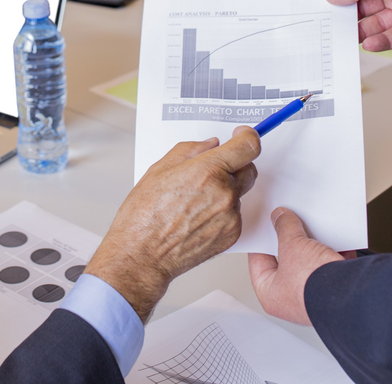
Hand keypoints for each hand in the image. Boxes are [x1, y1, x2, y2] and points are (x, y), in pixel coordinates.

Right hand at [86, 127, 260, 321]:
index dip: (247, 137)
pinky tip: (197, 218)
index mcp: (208, 171)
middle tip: (214, 170)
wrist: (143, 254)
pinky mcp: (232, 235)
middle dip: (236, 165)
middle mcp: (224, 192)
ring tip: (195, 201)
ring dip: (225, 191)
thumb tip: (211, 145)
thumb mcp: (159, 169)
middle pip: (249, 169)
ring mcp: (230, 216)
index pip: (248, 146)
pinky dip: (222, 212)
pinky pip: (234, 215)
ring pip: (238, 193)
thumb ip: (190, 150)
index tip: (242, 136)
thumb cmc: (144, 216)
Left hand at [248, 208, 354, 325]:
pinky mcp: (337, 292)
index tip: (264, 226)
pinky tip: (336, 239)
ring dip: (314, 246)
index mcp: (271, 295)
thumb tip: (280, 217)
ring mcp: (315, 298)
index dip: (261, 241)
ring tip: (313, 227)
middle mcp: (292, 301)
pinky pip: (332, 269)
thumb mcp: (292, 246)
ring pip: (311, 264)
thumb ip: (284, 228)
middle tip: (289, 222)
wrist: (350, 296)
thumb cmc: (314, 286)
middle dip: (291, 242)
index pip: (258, 263)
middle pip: (286, 262)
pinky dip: (335, 254)